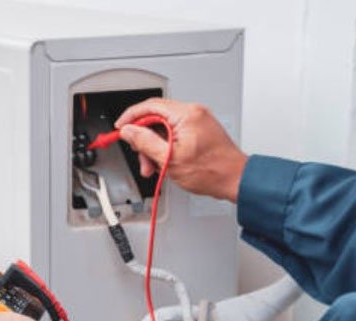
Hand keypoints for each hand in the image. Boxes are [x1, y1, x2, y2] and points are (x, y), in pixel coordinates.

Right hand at [115, 98, 247, 201]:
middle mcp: (193, 113)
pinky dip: (165, 146)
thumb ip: (145, 142)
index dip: (131, 117)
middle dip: (144, 138)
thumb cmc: (211, 171)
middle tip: (140, 156)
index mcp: (186, 115)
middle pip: (156, 118)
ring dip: (154, 146)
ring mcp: (197, 120)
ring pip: (163, 127)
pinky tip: (164, 162)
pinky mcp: (199, 129)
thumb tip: (128, 131)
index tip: (121, 128)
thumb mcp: (169, 159)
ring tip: (153, 166)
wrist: (234, 179)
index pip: (150, 106)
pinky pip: (174, 133)